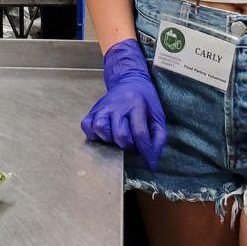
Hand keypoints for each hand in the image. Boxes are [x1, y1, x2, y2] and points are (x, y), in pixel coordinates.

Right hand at [81, 38, 167, 170]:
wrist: (129, 80)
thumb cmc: (145, 101)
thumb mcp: (158, 116)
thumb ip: (159, 138)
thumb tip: (152, 162)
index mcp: (137, 104)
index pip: (139, 133)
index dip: (145, 152)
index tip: (149, 164)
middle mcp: (117, 105)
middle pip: (120, 135)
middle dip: (128, 146)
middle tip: (133, 144)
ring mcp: (103, 107)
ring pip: (101, 130)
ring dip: (110, 140)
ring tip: (117, 138)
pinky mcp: (92, 110)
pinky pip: (87, 126)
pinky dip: (94, 135)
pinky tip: (105, 134)